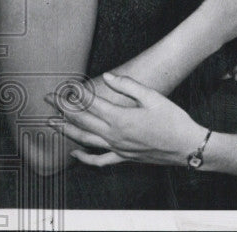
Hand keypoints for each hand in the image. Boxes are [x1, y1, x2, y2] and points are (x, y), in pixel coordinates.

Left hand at [47, 72, 205, 167]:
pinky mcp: (123, 157)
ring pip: (84, 140)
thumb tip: (109, 76)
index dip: (74, 94)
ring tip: (51, 124)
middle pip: (82, 120)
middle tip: (49, 100)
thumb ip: (129, 86)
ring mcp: (117, 148)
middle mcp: (114, 134)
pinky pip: (98, 160)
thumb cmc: (173, 121)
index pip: (90, 103)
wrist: (186, 146)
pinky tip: (74, 153)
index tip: (63, 86)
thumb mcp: (153, 97)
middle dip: (63, 109)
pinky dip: (84, 158)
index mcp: (120, 117)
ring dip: (66, 131)